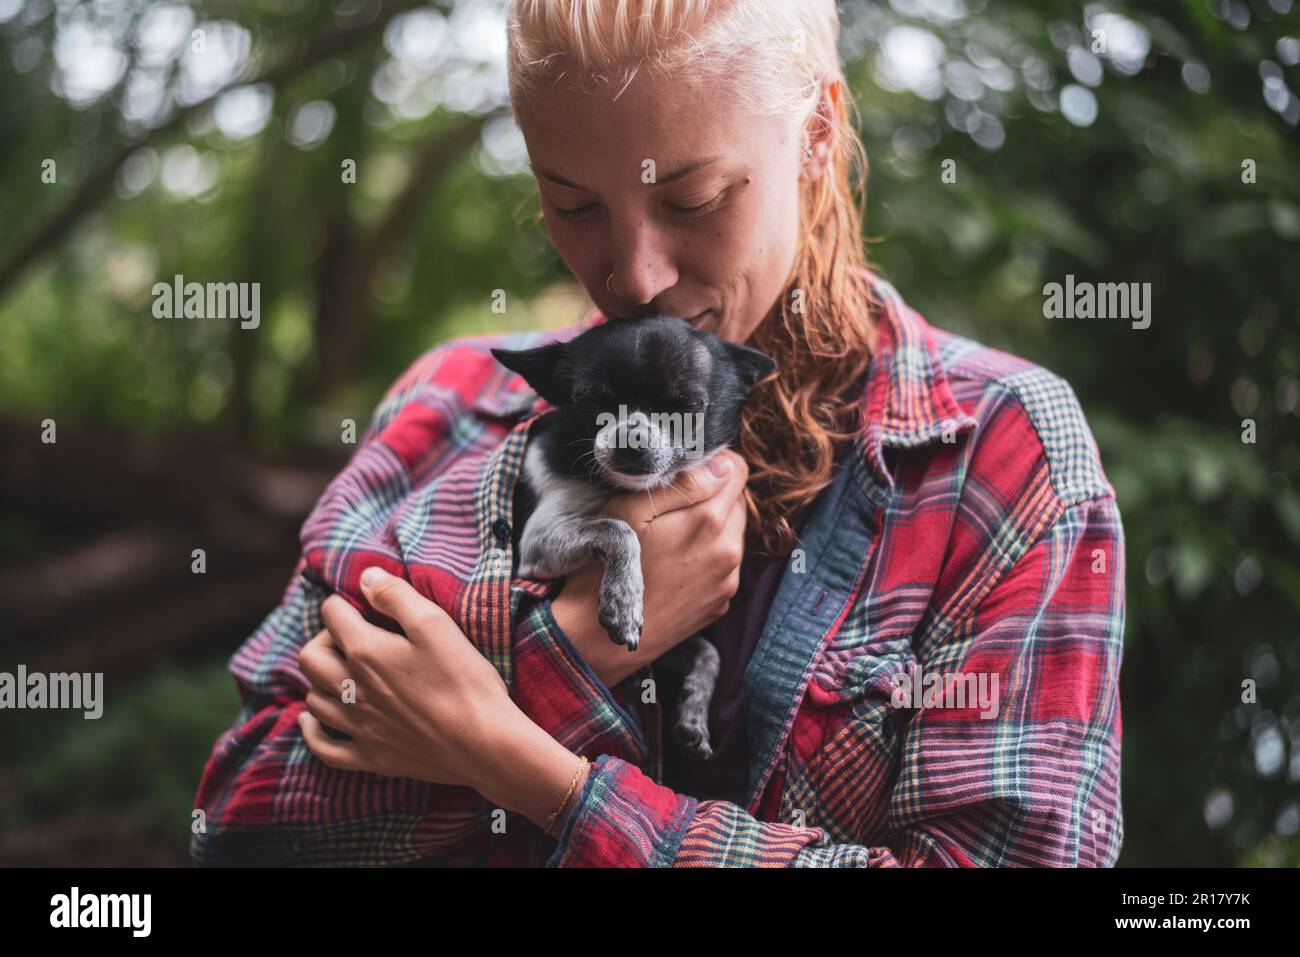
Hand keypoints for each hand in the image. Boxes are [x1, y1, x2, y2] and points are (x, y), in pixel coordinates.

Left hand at [298, 568, 581, 829]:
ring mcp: (360, 728)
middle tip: (354, 635)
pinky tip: (313, 720)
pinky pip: (324, 748)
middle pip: (311, 658)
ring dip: (320, 679)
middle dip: (325, 638)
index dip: (345, 602)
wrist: (484, 743)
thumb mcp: (436, 624)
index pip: (332, 615)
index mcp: (366, 653)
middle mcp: (352, 691)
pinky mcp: (371, 757)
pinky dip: (311, 732)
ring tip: (343, 671)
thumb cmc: (465, 680)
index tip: (365, 604)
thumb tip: (365, 577)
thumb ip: (396, 595)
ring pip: (314, 700)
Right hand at [551, 448, 748, 686]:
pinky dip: (708, 557)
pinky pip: (725, 565)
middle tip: (673, 506)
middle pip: (738, 502)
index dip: (715, 463)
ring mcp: (728, 581)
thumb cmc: (605, 566)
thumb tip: (722, 465)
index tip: (689, 471)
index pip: (738, 470)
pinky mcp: (721, 603)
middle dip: (713, 495)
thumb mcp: (631, 510)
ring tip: (671, 536)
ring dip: (712, 527)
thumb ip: (682, 483)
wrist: (600, 636)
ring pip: (733, 533)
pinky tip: (676, 564)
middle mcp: (728, 551)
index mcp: (709, 521)